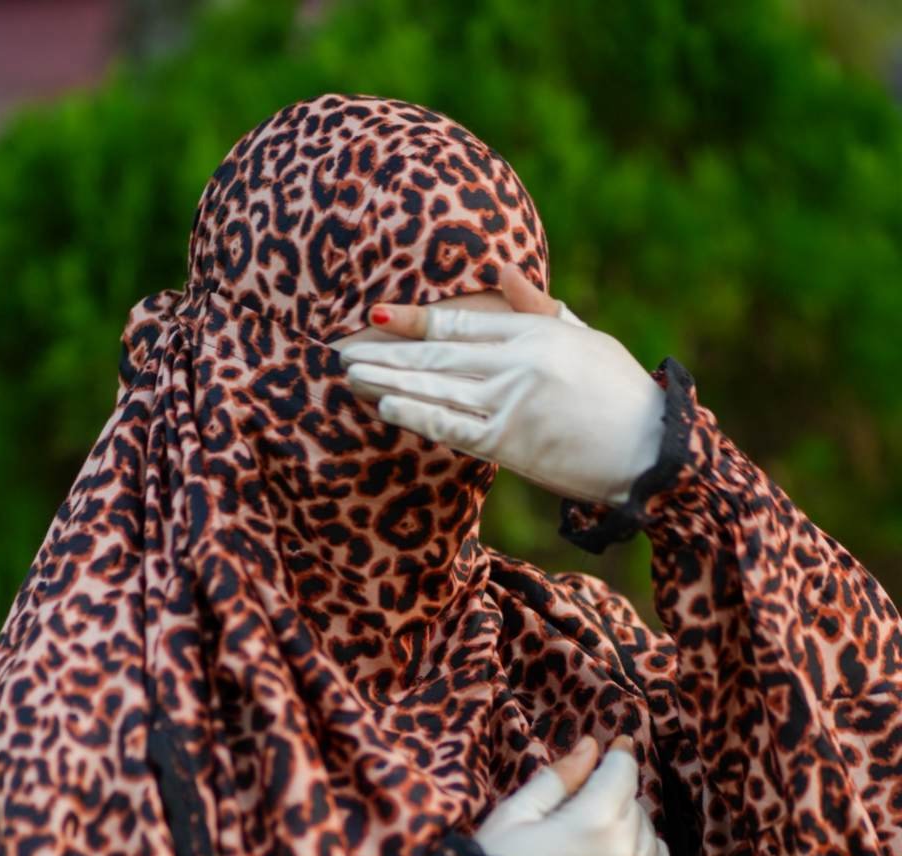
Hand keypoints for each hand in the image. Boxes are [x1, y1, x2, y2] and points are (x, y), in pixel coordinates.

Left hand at [338, 263, 665, 505]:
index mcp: (534, 332)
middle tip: (343, 346)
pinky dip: (416, 414)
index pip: (459, 320)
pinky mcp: (509, 442)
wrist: (648, 449)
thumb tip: (505, 271)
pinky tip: (385, 407)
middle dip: (386, 349)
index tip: (375, 314)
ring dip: (388, 380)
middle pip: (437, 351)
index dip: (412, 317)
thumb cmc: (620, 394)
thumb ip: (539, 309)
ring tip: (350, 373)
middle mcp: (516, 362)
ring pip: (436, 386)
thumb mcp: (584, 339)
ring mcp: (510, 401)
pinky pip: (451, 425)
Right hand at [472, 733, 669, 855]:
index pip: (622, 772)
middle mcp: (626, 852)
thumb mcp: (516, 815)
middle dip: (612, 795)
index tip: (616, 745)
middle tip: (581, 804)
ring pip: (649, 835)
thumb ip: (558, 778)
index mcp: (594, 821)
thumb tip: (590, 746)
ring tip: (591, 836)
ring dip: (628, 826)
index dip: (618, 754)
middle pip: (634, 803)